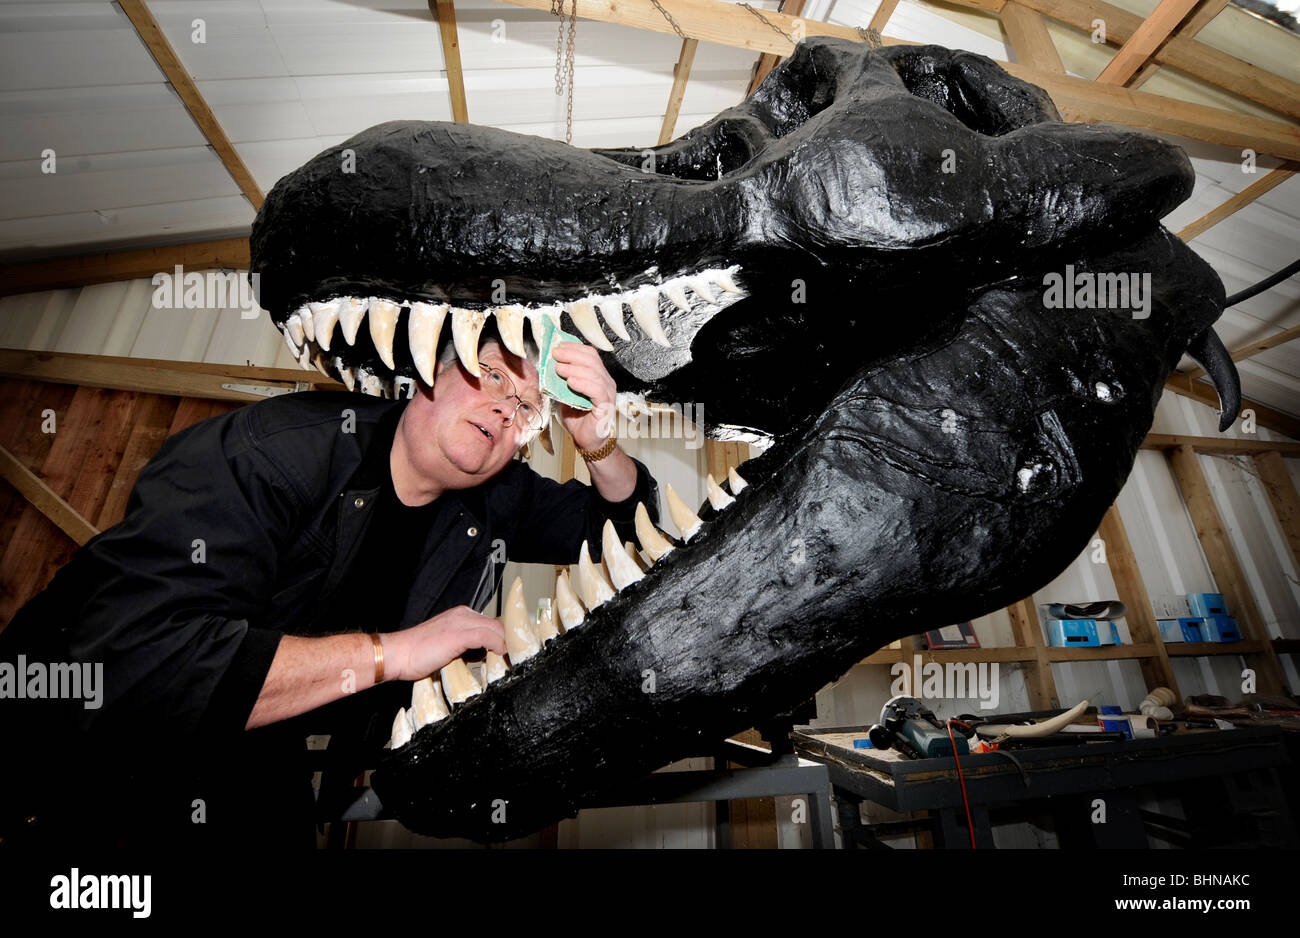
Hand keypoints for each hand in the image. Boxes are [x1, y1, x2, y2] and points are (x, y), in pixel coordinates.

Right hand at [383, 605, 505, 681]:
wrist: (397, 655)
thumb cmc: (417, 655)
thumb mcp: (448, 648)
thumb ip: (467, 647)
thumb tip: (485, 655)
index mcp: (460, 616)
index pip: (492, 624)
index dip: (503, 638)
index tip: (509, 653)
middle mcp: (463, 615)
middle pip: (498, 624)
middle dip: (508, 641)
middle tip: (513, 659)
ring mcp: (461, 623)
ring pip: (496, 628)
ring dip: (506, 645)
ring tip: (508, 661)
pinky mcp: (458, 634)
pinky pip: (487, 636)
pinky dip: (498, 646)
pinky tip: (500, 656)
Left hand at [550, 342, 617, 450]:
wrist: (586, 439)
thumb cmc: (577, 417)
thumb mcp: (565, 393)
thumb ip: (561, 380)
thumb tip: (547, 365)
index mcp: (598, 375)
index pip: (590, 354)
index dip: (574, 348)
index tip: (557, 347)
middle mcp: (606, 382)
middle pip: (592, 360)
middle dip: (572, 355)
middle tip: (555, 355)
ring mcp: (608, 393)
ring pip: (594, 373)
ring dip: (574, 368)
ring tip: (559, 369)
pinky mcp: (606, 405)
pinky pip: (596, 390)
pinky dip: (583, 383)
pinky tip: (571, 382)